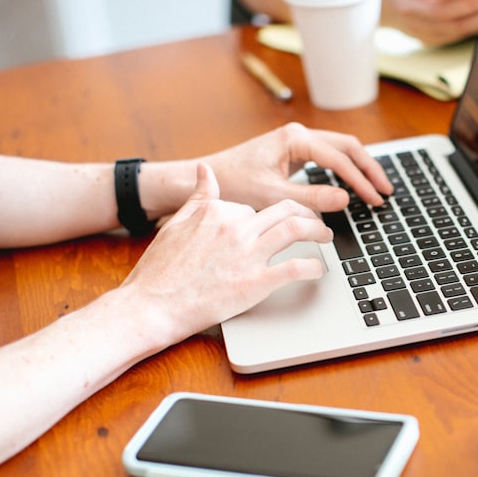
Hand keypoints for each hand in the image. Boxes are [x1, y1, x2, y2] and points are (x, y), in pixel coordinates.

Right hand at [121, 163, 332, 344]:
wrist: (151, 306)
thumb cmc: (160, 272)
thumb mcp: (176, 224)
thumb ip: (197, 197)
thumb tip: (204, 170)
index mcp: (217, 211)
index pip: (254, 207)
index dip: (267, 217)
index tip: (277, 222)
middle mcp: (235, 227)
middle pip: (285, 209)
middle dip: (306, 213)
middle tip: (316, 222)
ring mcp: (247, 254)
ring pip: (296, 230)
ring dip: (318, 230)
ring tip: (326, 236)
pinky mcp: (256, 282)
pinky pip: (295, 268)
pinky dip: (313, 267)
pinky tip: (318, 270)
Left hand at [201, 122, 392, 213]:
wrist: (206, 179)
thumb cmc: (233, 184)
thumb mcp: (273, 196)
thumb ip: (311, 197)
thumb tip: (345, 199)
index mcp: (295, 139)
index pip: (340, 159)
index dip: (361, 181)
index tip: (374, 200)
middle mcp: (298, 135)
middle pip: (348, 147)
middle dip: (369, 169)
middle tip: (386, 191)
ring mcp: (297, 142)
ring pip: (341, 150)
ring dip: (360, 168)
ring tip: (377, 188)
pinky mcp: (294, 153)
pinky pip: (329, 157)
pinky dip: (346, 170)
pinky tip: (354, 185)